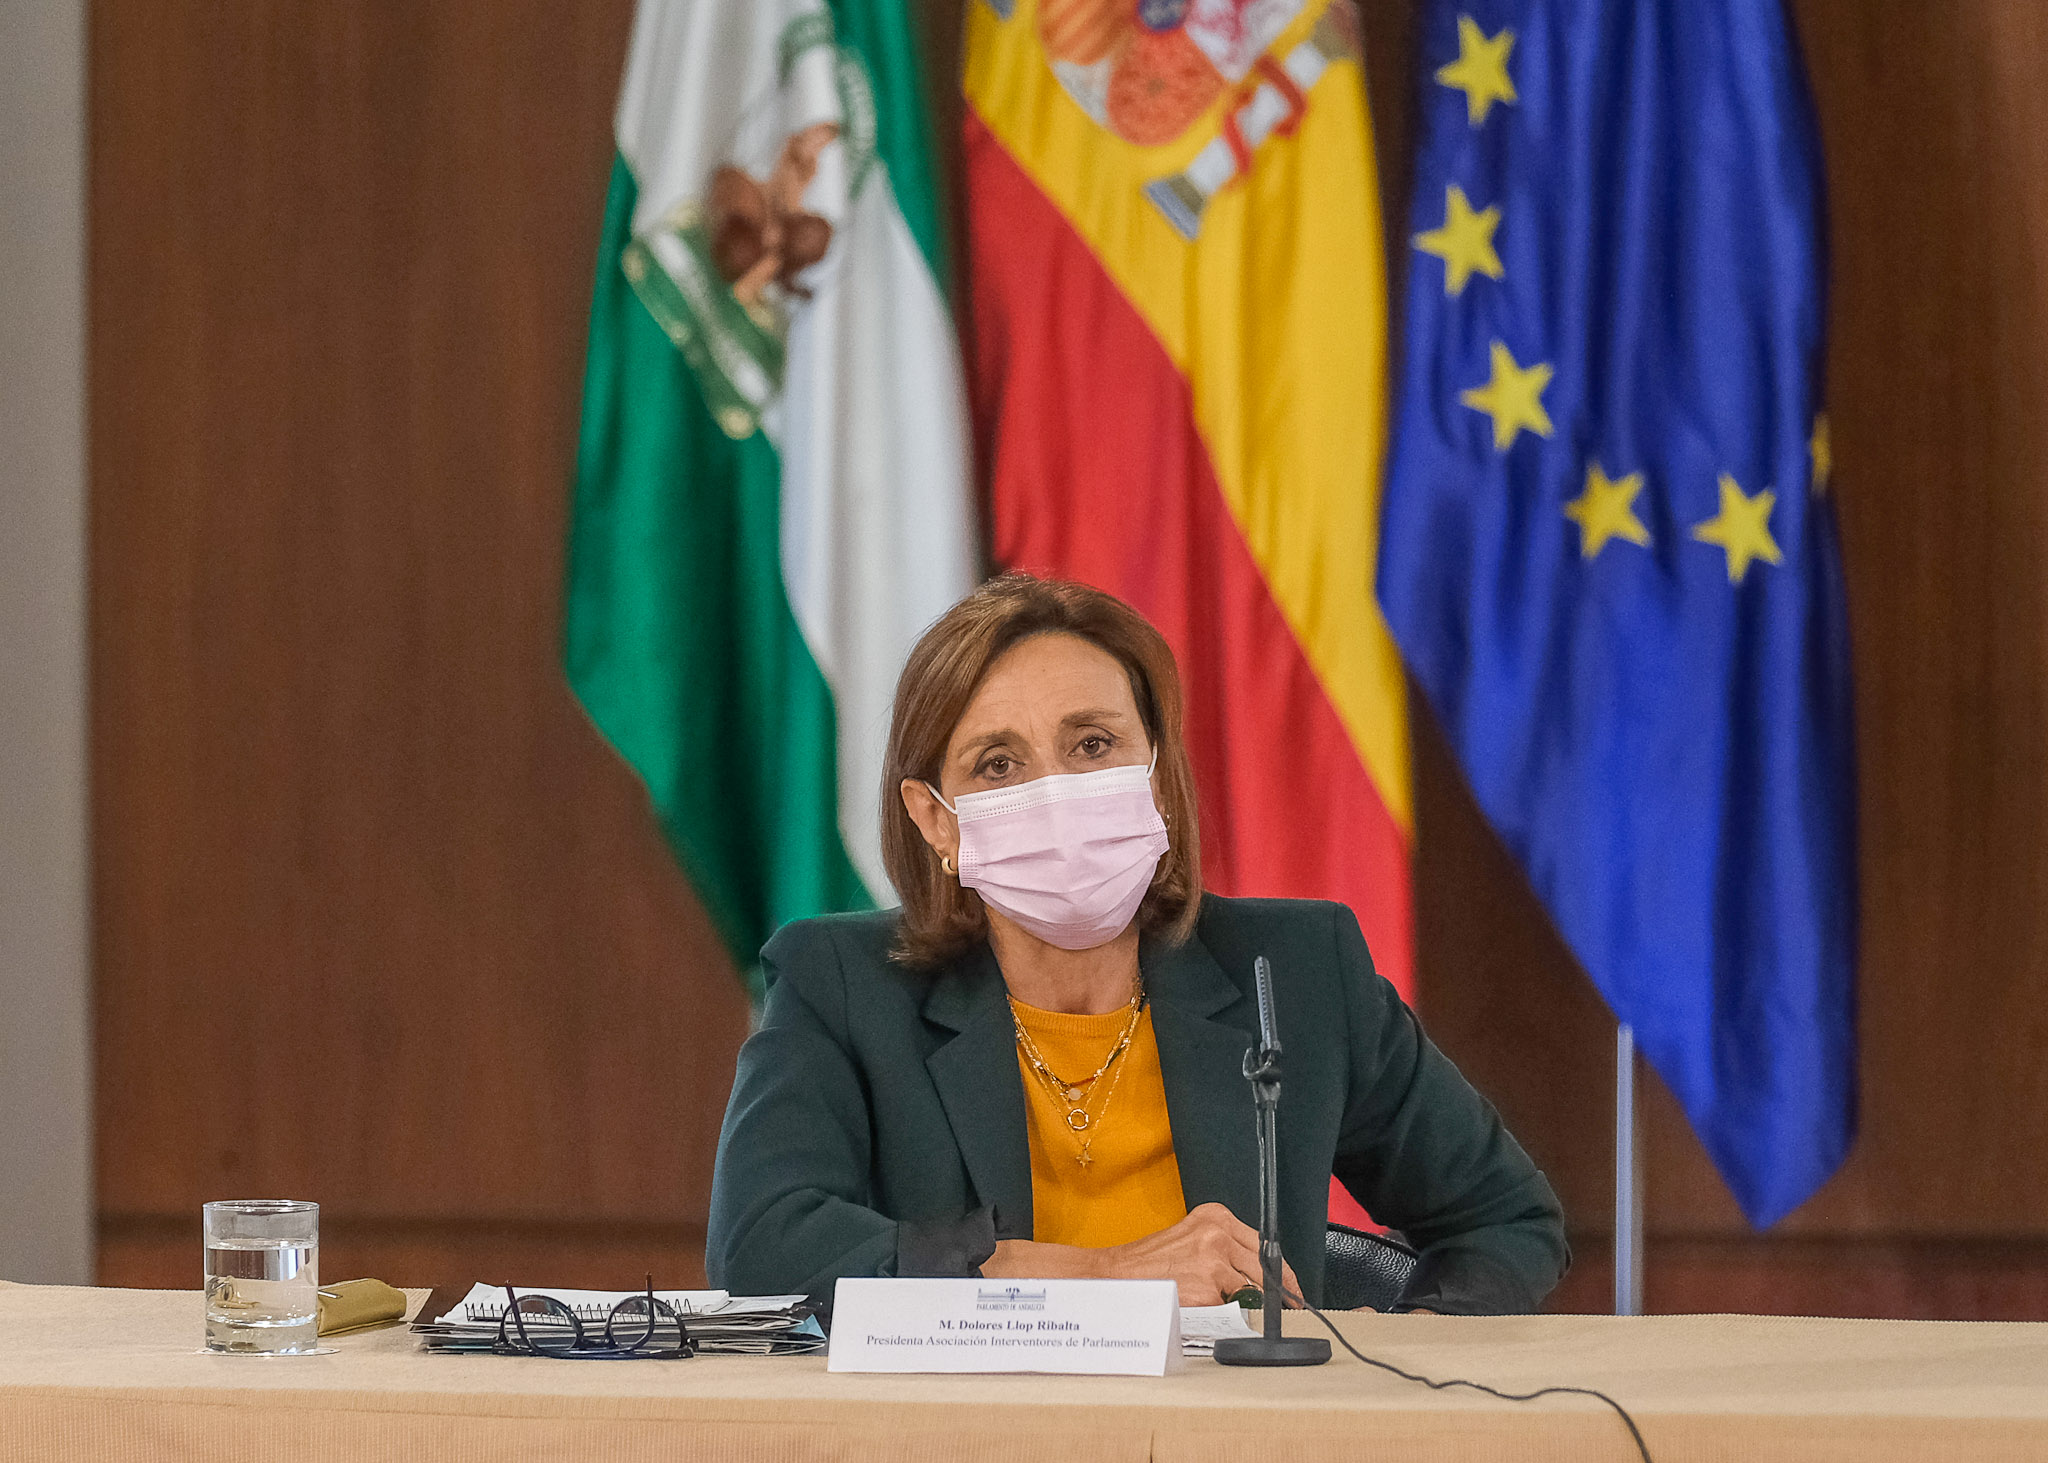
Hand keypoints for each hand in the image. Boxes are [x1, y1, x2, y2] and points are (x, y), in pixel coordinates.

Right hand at [1102, 1202, 1300, 1306]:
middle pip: (1263, 1266)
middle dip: (1277, 1291)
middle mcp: (1217, 1233)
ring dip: (1239, 1301)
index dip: (1282, 1270)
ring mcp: (1212, 1260)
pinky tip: (1196, 1302)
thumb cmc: (1152, 1260)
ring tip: (1212, 1297)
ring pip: (1248, 1289)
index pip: (1263, 1243)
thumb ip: (1225, 1248)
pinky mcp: (1206, 1287)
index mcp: (1215, 1216)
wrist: (1119, 1274)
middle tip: (1285, 1305)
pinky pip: (1227, 1306)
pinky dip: (1218, 1310)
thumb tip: (1260, 1274)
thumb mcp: (1192, 1238)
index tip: (1292, 1286)